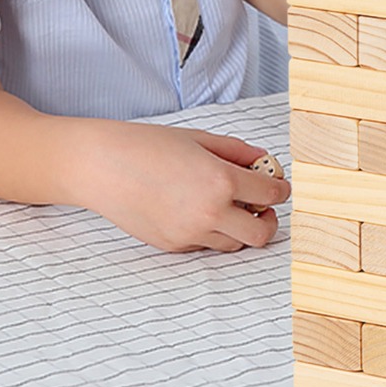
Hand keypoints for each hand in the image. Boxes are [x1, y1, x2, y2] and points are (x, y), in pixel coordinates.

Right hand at [77, 122, 290, 252]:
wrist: (104, 167)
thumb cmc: (151, 145)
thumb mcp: (201, 139)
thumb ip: (238, 152)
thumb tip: (264, 161)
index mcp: (221, 181)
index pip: (271, 194)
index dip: (281, 189)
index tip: (280, 185)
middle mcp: (209, 213)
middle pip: (260, 234)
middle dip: (268, 221)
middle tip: (263, 207)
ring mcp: (189, 234)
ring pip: (233, 244)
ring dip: (239, 228)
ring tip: (230, 206)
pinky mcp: (172, 246)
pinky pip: (204, 245)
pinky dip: (211, 232)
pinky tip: (199, 210)